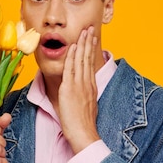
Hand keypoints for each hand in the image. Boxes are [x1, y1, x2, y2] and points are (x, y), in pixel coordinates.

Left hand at [58, 26, 100, 153]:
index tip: (91, 38)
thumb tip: (81, 92)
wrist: (84, 134)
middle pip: (88, 58)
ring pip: (81, 59)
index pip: (90, 63)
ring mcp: (79, 85)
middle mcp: (87, 83)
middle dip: (89, 41)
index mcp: (91, 87)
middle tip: (90, 28)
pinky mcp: (70, 88)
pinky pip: (71, 68)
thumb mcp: (87, 107)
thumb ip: (84, 97)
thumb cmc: (83, 125)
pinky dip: (73, 56)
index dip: (90, 49)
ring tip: (84, 31)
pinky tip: (74, 46)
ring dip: (82, 43)